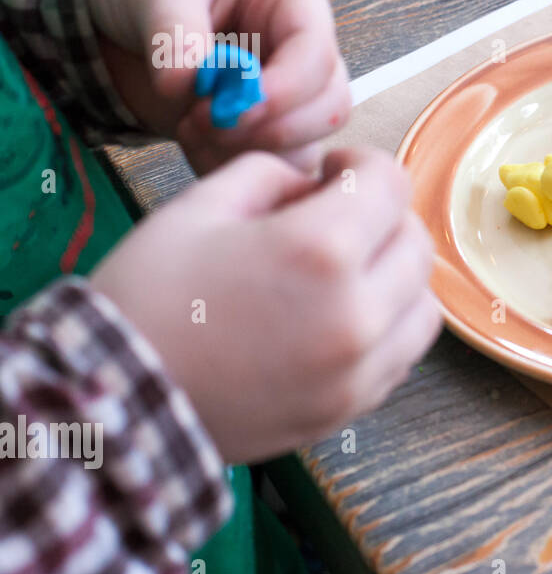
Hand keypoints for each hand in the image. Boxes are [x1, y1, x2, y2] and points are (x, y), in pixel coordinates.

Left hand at [85, 0, 350, 173]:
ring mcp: (286, 92)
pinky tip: (193, 145)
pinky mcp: (259, 126)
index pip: (317, 54)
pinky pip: (271, 163)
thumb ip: (175, 31)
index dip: (285, 90)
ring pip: (308, 141)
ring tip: (189, 129)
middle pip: (329, 106)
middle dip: (274, 128)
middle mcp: (302, 49)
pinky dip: (234, 166)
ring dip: (252, 151)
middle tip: (205, 124)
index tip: (228, 110)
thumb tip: (188, 87)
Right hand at [91, 148, 440, 463]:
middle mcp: (358, 312)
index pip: (389, 184)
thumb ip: (272, 176)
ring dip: (396, 277)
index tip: (334, 172)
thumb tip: (316, 184)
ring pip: (422, 304)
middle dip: (383, 218)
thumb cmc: (147, 298)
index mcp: (321, 250)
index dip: (362, 165)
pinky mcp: (351, 408)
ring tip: (345, 273)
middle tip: (338, 218)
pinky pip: (401, 356)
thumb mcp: (199, 207)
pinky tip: (338, 320)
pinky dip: (386, 329)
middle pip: (415, 242)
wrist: (108, 402)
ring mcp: (360, 369)